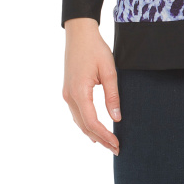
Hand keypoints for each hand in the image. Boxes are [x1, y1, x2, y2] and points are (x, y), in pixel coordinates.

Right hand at [62, 18, 120, 154]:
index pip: (92, 122)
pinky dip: (86, 123)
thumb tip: (116, 117)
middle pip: (84, 125)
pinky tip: (94, 129)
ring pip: (79, 121)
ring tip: (107, 143)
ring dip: (92, 133)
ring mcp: (67, 93)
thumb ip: (112, 95)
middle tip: (116, 148)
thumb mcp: (109, 70)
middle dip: (100, 139)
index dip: (104, 135)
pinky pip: (77, 113)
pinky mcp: (68, 90)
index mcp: (79, 92)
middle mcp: (70, 96)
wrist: (79, 34)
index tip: (116, 144)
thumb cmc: (96, 49)